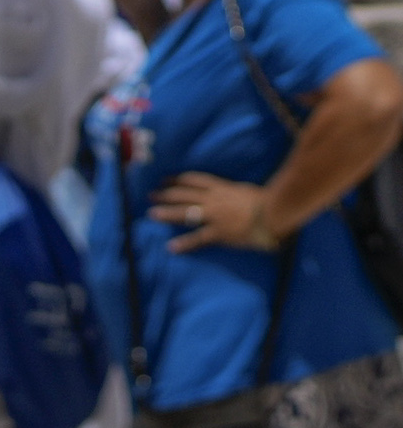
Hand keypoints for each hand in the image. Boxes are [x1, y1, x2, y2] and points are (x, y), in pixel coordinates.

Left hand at [155, 173, 296, 254]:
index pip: (194, 180)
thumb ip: (236, 192)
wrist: (276, 212)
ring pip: (185, 213)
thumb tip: (235, 192)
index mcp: (222, 188)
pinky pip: (198, 238)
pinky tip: (172, 247)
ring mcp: (215, 216)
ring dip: (166, 213)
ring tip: (151, 214)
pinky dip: (184, 244)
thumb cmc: (269, 200)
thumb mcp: (248, 191)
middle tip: (151, 195)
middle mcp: (214, 200)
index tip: (165, 180)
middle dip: (165, 195)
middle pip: (183, 195)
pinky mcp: (220, 232)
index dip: (178, 180)